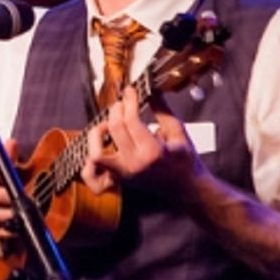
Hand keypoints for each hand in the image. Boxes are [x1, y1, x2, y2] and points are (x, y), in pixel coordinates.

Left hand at [82, 87, 203, 199]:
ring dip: (98, 134)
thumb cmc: (185, 160)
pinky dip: (93, 158)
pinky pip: (93, 172)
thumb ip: (162, 110)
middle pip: (114, 129)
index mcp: (153, 152)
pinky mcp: (119, 179)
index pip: (131, 120)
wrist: (186, 189)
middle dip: (116, 110)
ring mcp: (124, 174)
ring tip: (109, 124)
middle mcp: (135, 164)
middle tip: (122, 103)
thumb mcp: (179, 132)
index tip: (130, 90)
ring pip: (96, 153)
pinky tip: (102, 144)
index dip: (129, 101)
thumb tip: (151, 90)